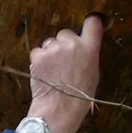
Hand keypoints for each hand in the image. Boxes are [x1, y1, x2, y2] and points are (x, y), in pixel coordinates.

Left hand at [27, 14, 104, 132]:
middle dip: (64, 44)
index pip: (92, 23)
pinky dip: (39, 61)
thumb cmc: (80, 97)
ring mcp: (54, 48)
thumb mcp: (93, 74)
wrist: (59, 109)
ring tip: (53, 71)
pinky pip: (38, 52)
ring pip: (50, 43)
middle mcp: (72, 44)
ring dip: (50, 53)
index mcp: (90, 48)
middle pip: (65, 33)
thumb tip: (84, 46)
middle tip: (63, 62)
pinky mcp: (38, 55)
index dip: (89, 23)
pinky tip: (44, 73)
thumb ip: (89, 55)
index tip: (87, 25)